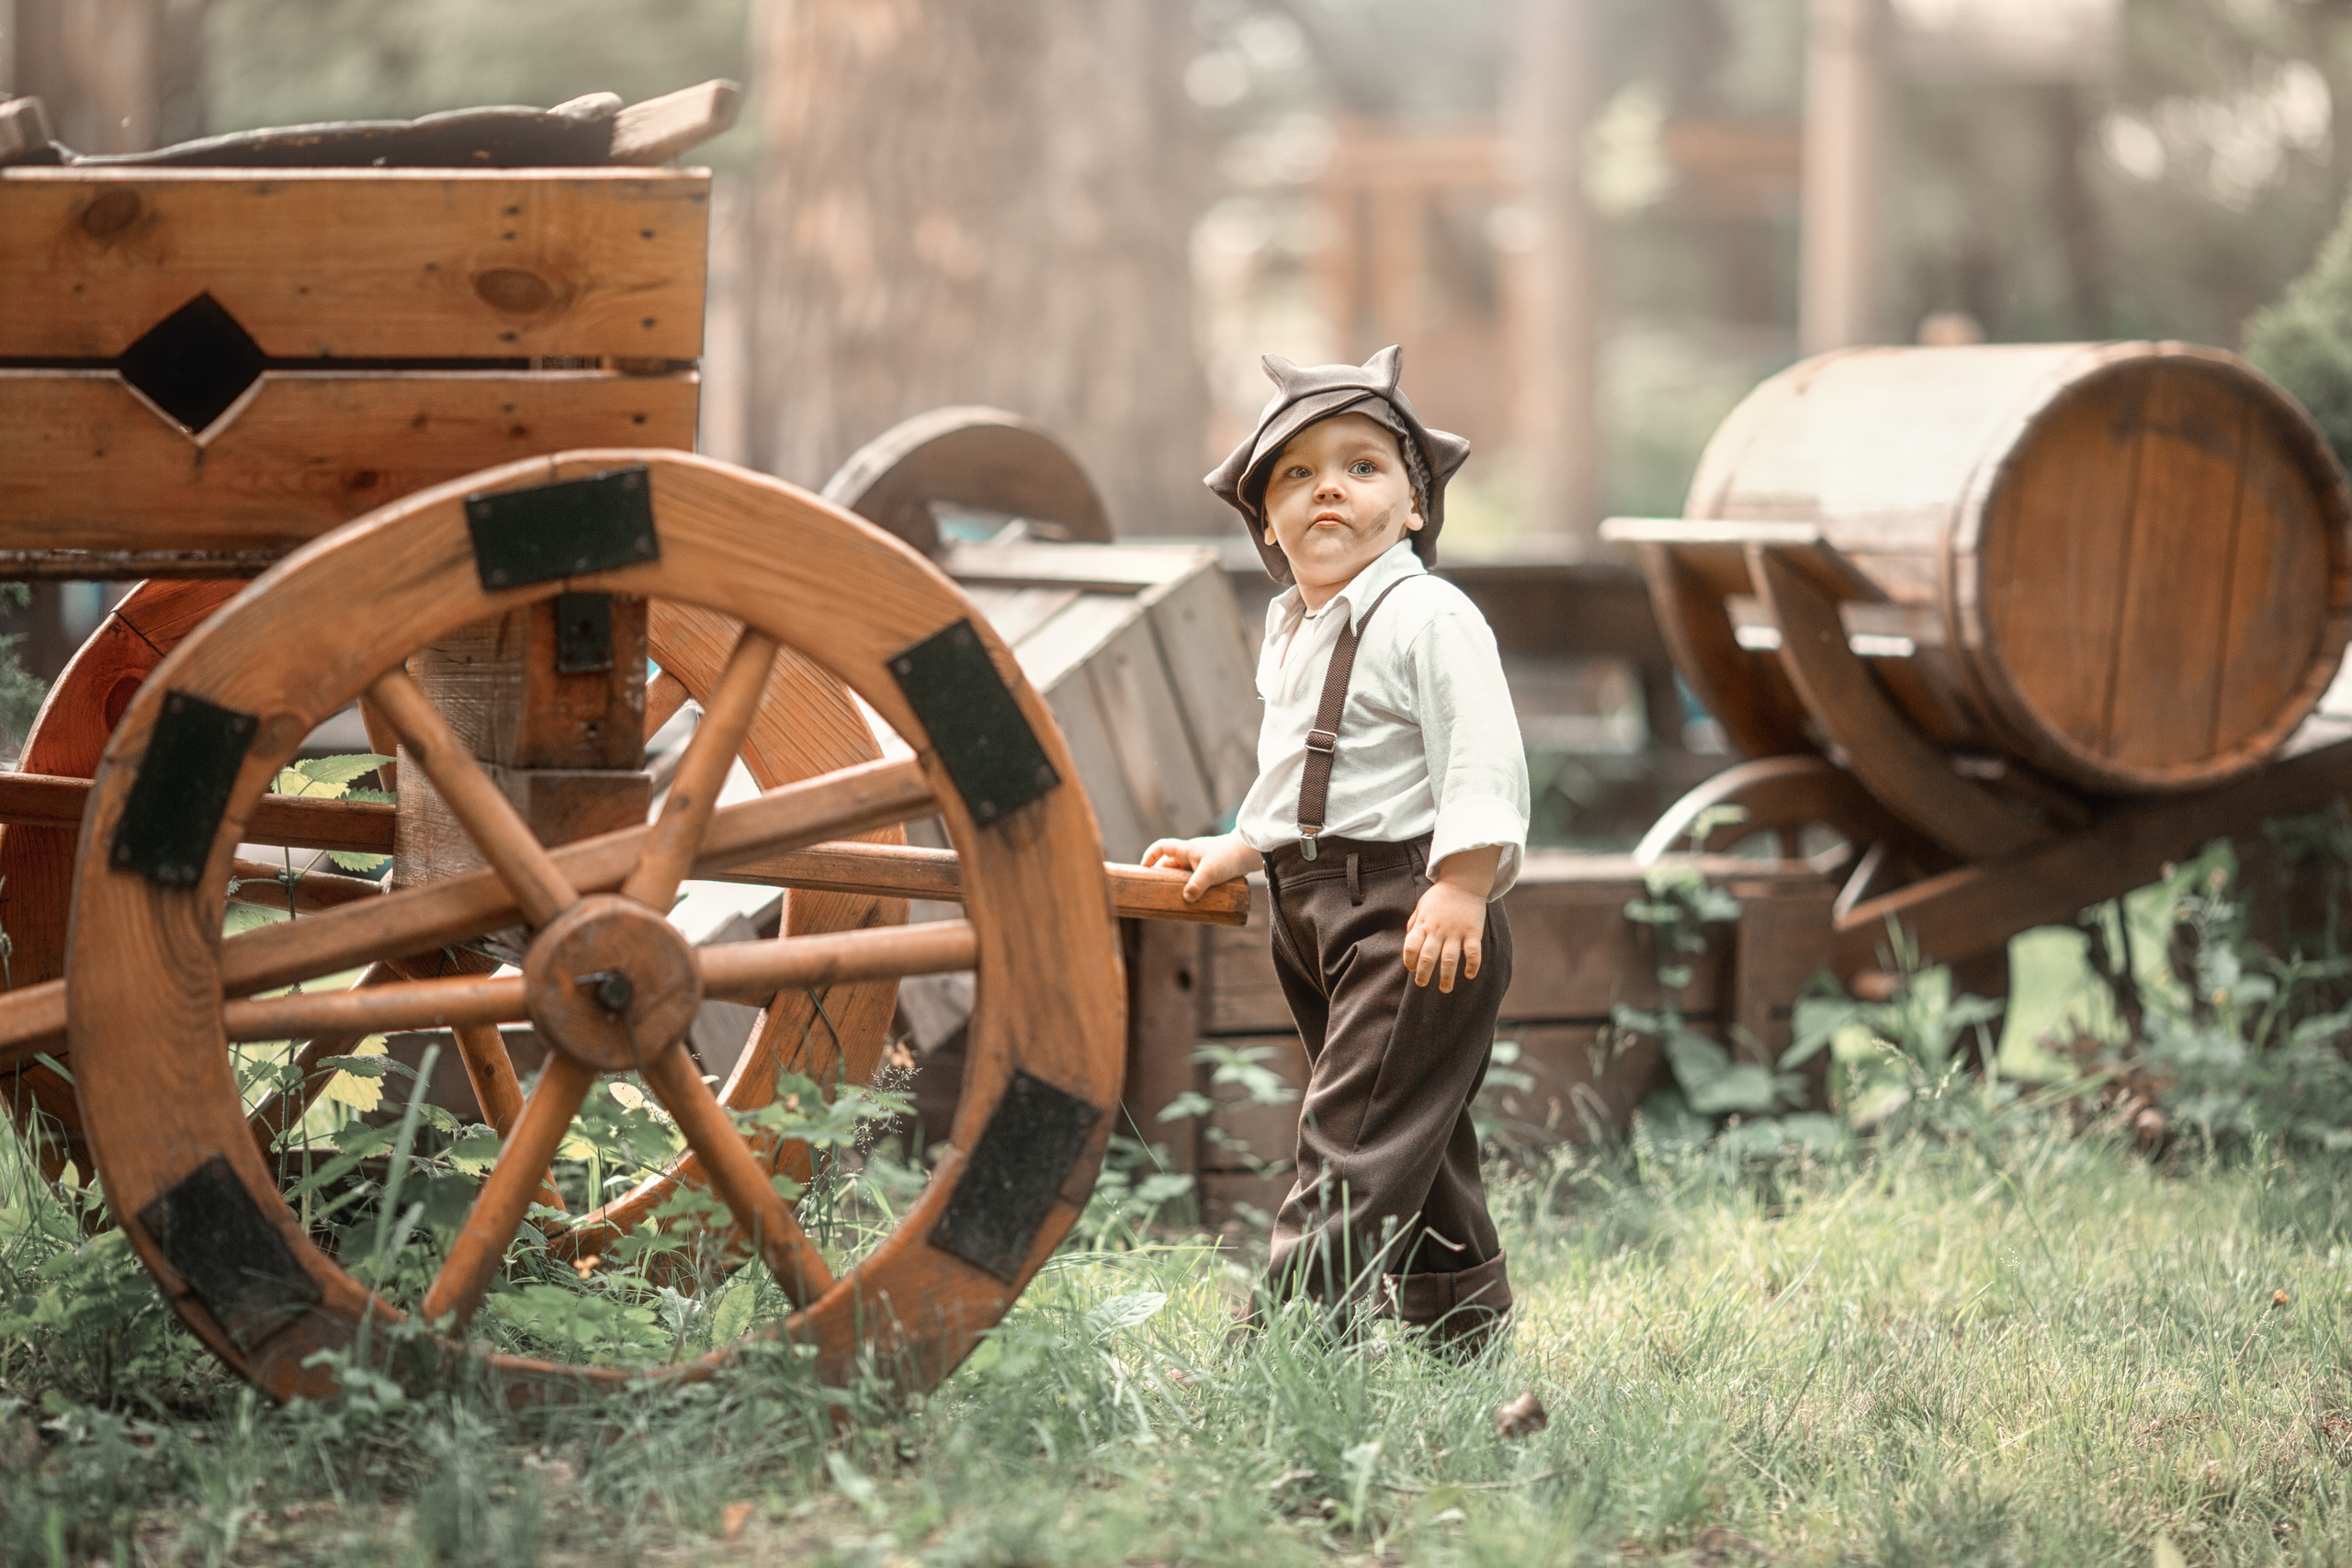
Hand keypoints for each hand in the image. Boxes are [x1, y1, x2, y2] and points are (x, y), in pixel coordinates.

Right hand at [1140, 832, 1262, 902]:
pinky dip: (1189, 888)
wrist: (1249, 853)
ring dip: (1177, 885)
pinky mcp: (1210, 871)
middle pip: (1169, 865)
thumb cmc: (1228, 857)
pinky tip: (1191, 900)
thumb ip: (1198, 884)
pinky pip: (1193, 879)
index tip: (1143, 870)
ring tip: (1173, 900)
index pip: (1161, 847)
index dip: (1149, 857)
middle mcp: (1191, 855)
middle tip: (1157, 892)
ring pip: (1182, 874)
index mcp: (1186, 849)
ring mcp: (1200, 863)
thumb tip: (1186, 898)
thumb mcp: (1210, 871)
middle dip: (1162, 877)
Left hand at [1403, 845, 1500, 991]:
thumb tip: (1409, 947)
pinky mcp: (1473, 932)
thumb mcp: (1421, 907)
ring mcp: (1456, 932)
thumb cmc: (1439, 897)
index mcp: (1423, 924)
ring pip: (1449, 960)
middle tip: (1421, 984)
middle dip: (1423, 974)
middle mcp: (1438, 930)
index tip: (1411, 968)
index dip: (1408, 961)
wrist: (1463, 881)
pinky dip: (1472, 966)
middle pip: (1427, 958)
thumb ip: (1414, 925)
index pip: (1411, 947)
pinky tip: (1469, 975)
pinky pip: (1473, 953)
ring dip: (1446, 977)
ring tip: (1445, 988)